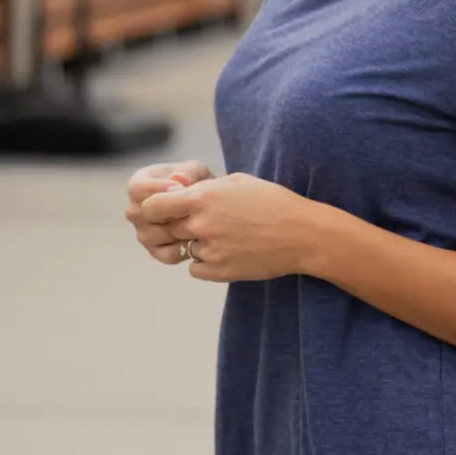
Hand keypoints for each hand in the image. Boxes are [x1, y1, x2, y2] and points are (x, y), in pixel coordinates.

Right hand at [125, 159, 214, 265]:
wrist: (208, 206)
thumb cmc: (197, 183)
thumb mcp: (196, 170)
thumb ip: (188, 171)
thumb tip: (178, 180)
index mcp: (139, 185)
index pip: (136, 188)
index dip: (155, 189)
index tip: (178, 189)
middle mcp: (135, 210)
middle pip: (140, 214)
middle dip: (167, 212)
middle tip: (190, 209)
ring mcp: (143, 233)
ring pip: (152, 236)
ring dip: (177, 230)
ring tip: (197, 222)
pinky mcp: (157, 251)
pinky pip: (167, 255)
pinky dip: (184, 248)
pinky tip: (199, 238)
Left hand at [139, 172, 316, 282]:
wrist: (302, 234)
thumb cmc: (272, 202)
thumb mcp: (236, 182)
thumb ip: (203, 188)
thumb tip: (179, 192)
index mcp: (202, 198)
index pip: (152, 206)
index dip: (156, 208)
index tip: (165, 209)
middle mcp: (201, 225)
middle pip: (165, 230)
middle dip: (175, 226)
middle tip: (198, 223)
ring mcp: (209, 251)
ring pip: (182, 249)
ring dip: (195, 243)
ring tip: (224, 236)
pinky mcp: (220, 272)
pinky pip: (196, 268)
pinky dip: (206, 262)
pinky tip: (228, 252)